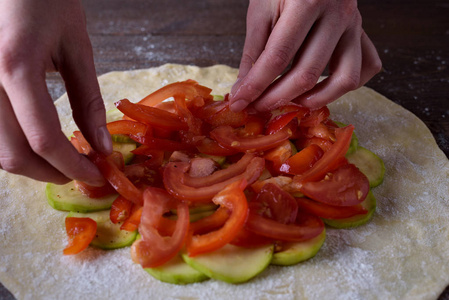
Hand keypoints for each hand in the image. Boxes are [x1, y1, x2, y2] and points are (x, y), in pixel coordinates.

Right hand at [0, 0, 111, 184]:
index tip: (96, 175)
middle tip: (82, 171)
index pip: (43, 139)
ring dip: (32, 164)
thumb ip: (88, 101)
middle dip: (51, 172)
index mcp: (15, 67)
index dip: (72, 166)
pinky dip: (16, 146)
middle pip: (12, 154)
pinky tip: (39, 141)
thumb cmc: (45, 1)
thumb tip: (101, 145)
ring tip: (64, 158)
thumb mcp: (76, 48)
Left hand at [230, 0, 381, 111]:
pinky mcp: (361, 33)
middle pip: (307, 73)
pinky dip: (345, 84)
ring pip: (344, 78)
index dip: (255, 86)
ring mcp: (354, 25)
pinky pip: (365, 67)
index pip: (277, 58)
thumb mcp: (261, 9)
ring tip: (291, 102)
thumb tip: (244, 89)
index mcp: (306, 2)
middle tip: (257, 107)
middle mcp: (337, 14)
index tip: (239, 102)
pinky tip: (324, 87)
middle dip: (277, 98)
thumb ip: (254, 51)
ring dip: (316, 99)